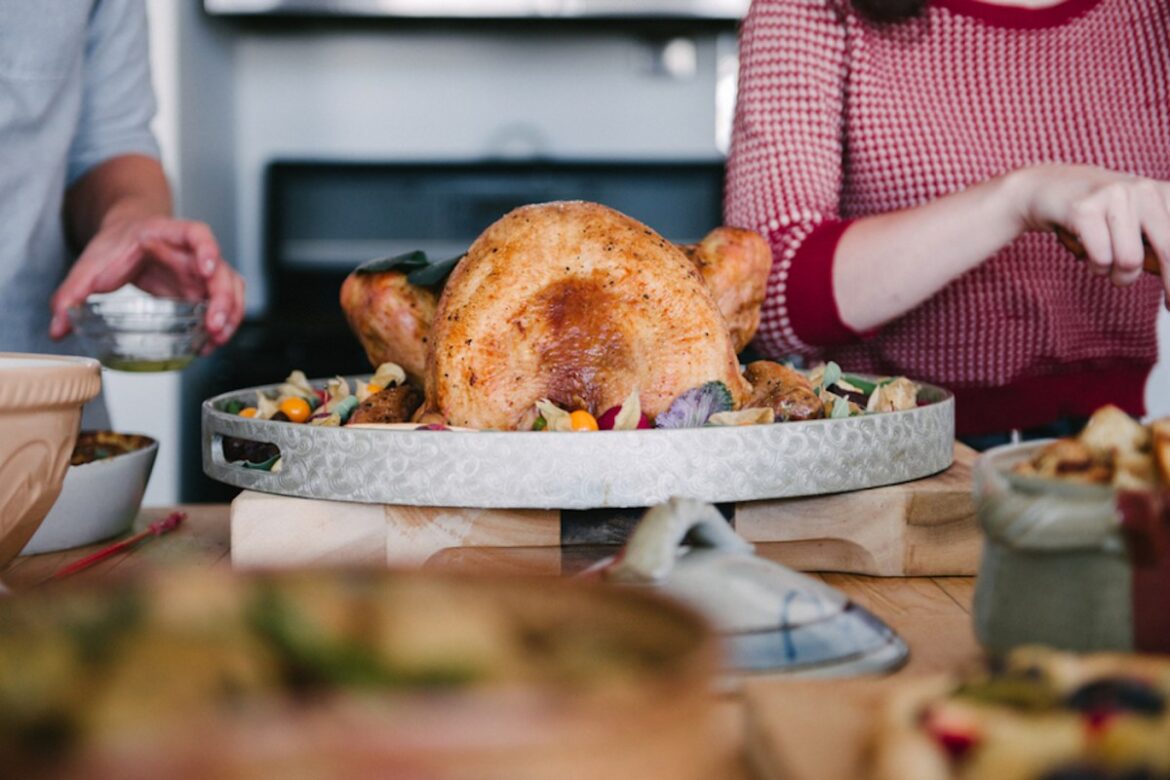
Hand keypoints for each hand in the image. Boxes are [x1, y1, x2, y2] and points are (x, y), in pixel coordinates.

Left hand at [49, 213, 244, 349]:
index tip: (207, 270)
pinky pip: (224, 304)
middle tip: (214, 326)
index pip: (198, 235)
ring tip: (216, 340)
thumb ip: (72, 293)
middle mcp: (192, 253)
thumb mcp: (90, 264)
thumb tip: (57, 327)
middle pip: (222, 271)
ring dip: (231, 315)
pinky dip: (223, 324)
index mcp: (168, 234)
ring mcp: (201, 272)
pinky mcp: (202, 290)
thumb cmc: (116, 245)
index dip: (208, 251)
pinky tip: (209, 343)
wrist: (128, 236)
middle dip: (224, 300)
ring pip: (231, 290)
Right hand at [1017, 164, 1169, 302]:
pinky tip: (1087, 254)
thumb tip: (1169, 276)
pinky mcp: (1085, 210)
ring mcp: (1114, 196)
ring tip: (1106, 266)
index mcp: (1162, 192)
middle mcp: (1144, 189)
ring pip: (1131, 261)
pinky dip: (1095, 267)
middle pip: (1169, 250)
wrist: (1046, 188)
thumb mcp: (1133, 224)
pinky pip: (1101, 259)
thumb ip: (1156, 246)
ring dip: (1118, 276)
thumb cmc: (1095, 214)